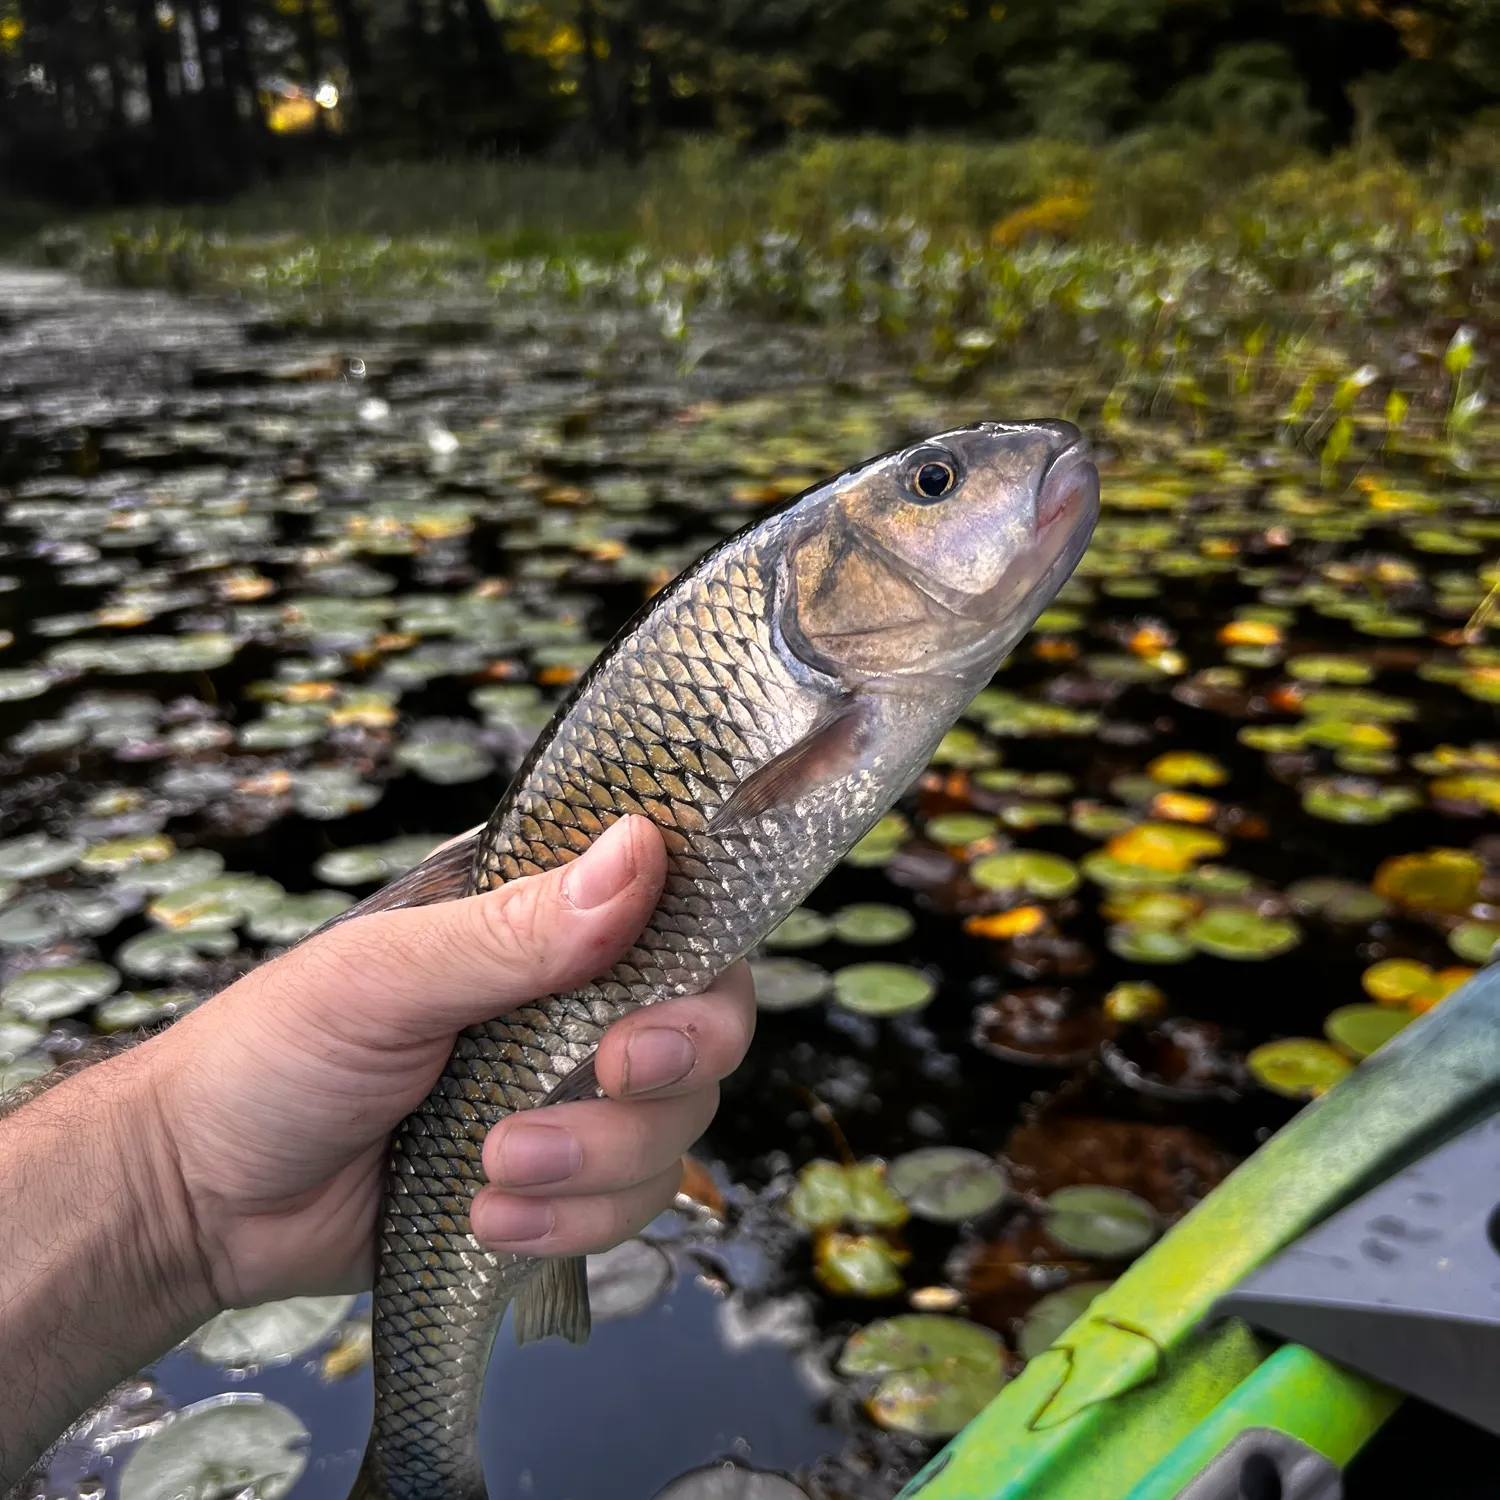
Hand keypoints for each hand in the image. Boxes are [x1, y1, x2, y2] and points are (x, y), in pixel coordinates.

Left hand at [145, 815, 754, 1311]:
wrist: (202, 1201)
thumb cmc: (272, 1053)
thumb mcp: (385, 977)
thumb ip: (514, 929)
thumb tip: (640, 850)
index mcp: (538, 919)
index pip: (675, 913)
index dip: (698, 963)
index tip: (647, 1017)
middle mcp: (575, 999)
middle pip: (705, 1028)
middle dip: (667, 1071)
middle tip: (605, 1080)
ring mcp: (569, 1093)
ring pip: (674, 1127)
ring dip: (599, 1161)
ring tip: (494, 1171)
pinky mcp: (559, 1182)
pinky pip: (628, 1207)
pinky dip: (572, 1223)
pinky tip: (491, 1220)